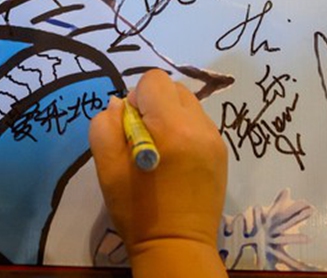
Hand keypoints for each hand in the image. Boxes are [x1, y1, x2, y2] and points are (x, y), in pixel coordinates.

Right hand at [88, 69, 227, 272]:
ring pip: (189, 105)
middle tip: (143, 137)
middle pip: (174, 88)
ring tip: (161, 149)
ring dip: (171, 116)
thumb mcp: (107, 169)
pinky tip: (176, 159)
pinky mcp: (221, 152)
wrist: (176, 245)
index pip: (154, 80)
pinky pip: (200, 123)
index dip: (137, 97)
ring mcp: (214, 139)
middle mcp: (198, 126)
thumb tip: (118, 105)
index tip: (130, 125)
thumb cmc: (137, 209)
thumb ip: (105, 127)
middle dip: (155, 104)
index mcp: (170, 127)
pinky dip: (185, 130)